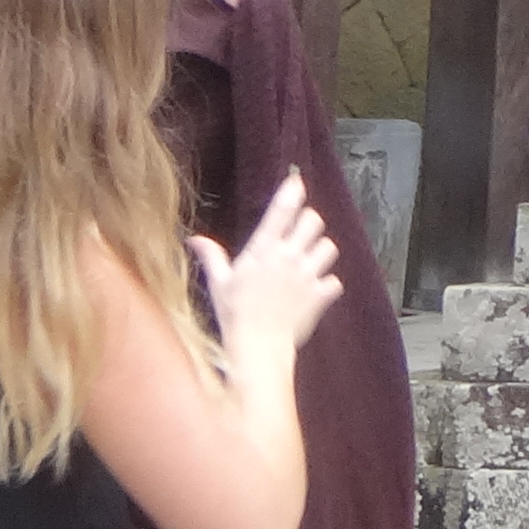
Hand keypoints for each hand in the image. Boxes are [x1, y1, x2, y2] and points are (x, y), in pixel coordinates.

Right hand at [190, 169, 343, 371]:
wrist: (257, 347)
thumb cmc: (234, 315)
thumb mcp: (219, 283)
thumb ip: (211, 256)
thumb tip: (194, 239)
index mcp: (263, 250)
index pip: (283, 209)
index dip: (292, 191)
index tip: (296, 181)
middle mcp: (289, 257)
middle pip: (314, 220)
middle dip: (308, 223)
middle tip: (299, 234)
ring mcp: (308, 275)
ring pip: (329, 247)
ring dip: (320, 252)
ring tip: (308, 262)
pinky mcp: (321, 294)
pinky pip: (334, 281)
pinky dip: (327, 285)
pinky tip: (314, 291)